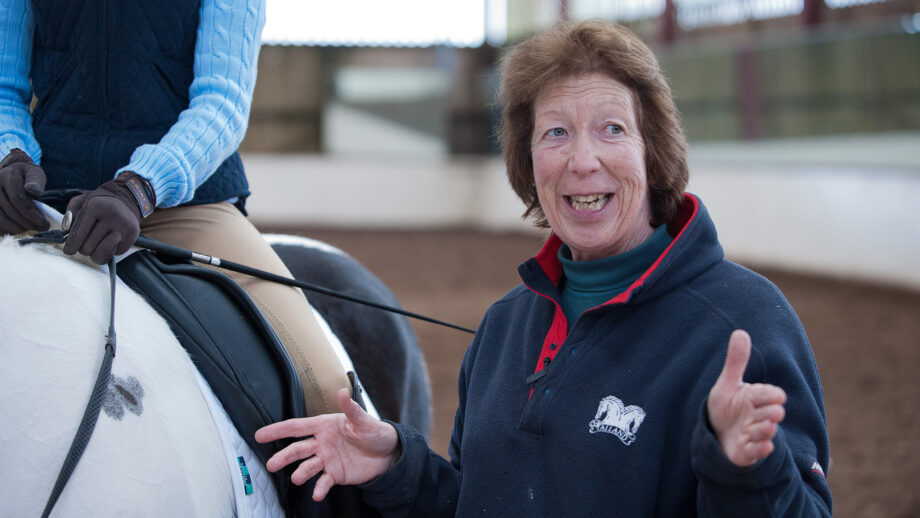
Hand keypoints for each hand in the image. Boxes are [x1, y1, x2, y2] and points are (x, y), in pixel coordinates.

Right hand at [0, 149, 49, 233]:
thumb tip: (33, 190)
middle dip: (27, 223)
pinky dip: (6, 230)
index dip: (31, 214)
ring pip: (1, 220)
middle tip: (42, 228)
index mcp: (7, 177)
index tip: (43, 222)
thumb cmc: (26, 176)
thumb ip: (36, 182)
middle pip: (10, 211)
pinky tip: (18, 229)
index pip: (18, 199)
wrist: (11, 173)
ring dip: (17, 228)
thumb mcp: (34, 174)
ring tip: (31, 228)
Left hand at [63, 172, 154, 263]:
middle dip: (84, 248)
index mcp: (95, 206)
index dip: (71, 246)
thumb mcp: (81, 201)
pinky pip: (116, 254)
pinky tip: (110, 242)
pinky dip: (111, 251)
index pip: (78, 234)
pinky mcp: (133, 235)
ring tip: (96, 247)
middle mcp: (111, 215)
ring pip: (101, 253)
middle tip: (86, 243)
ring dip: (96, 254)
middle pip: (88, 247)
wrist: (126, 199)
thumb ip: (69, 215)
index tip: (69, 251)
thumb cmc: (99, 203)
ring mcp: (124, 226)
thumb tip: (66, 233)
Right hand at [255, 388, 399, 501]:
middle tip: (271, 464)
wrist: (388, 453)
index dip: (278, 430)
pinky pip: (323, 481)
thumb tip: (342, 392)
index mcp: (324, 426)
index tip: (260, 434)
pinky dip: (319, 488)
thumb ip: (351, 409)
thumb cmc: (374, 432)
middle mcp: (322, 443)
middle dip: (283, 456)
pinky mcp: (335, 474)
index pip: (297, 427)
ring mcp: (327, 459)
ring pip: (307, 466)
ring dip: (300, 472)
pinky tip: (317, 493)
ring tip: (296, 478)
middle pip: (297, 449)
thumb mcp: (363, 420)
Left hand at [707, 330, 786, 466]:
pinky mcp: (748, 451)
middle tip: (769, 414)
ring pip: (766, 431)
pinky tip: (763, 445)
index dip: (772, 395)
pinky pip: (757, 451)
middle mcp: (758, 416)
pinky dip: (761, 448)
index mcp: (755, 398)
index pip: (769, 394)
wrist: (716, 435)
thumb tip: (740, 332)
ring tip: (763, 427)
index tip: (777, 396)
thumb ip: (736, 361)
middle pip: (772, 413)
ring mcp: (754, 434)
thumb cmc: (726, 408)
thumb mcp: (728, 384)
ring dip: (765, 429)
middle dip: (771, 413)